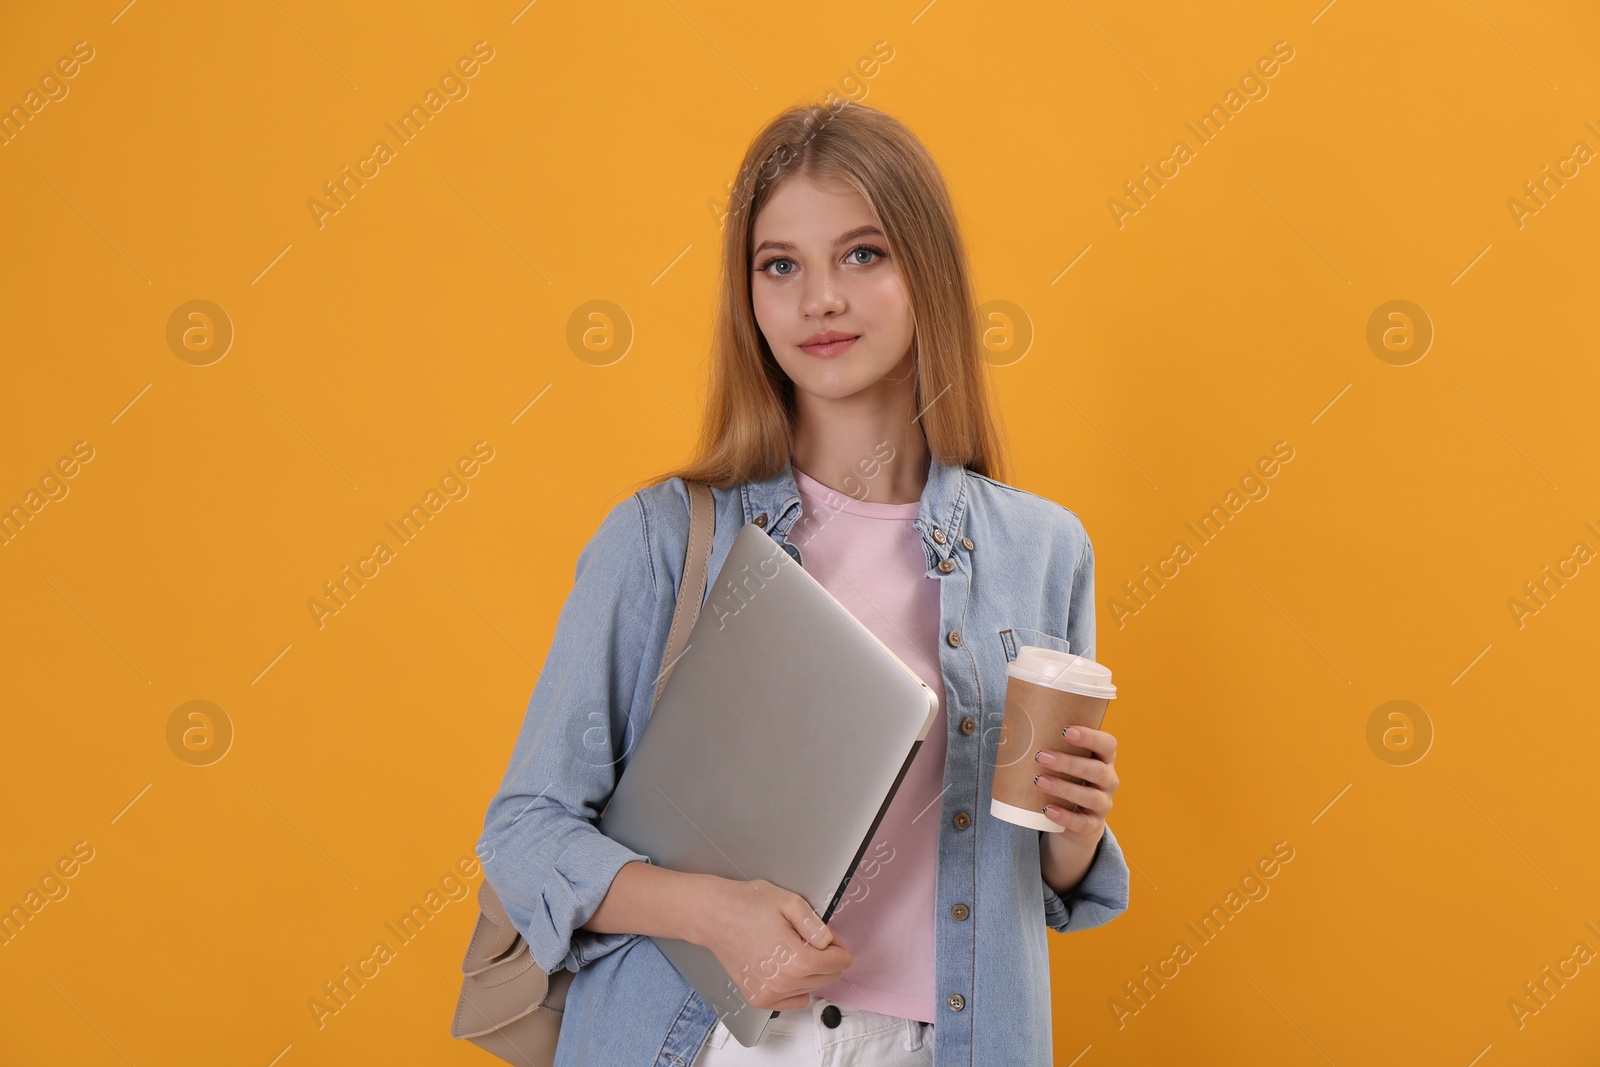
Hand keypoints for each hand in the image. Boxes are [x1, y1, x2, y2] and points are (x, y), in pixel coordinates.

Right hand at [696, 877, 852, 1011]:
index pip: (840, 962)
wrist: (714, 916)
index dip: (837, 944)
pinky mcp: (759, 999)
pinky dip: (796, 985)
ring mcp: (770, 994)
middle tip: (808, 937)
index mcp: (798, 961)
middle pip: (829, 977)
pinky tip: (784, 966)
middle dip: (826, 957)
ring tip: (790, 947)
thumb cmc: (748, 905)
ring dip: (810, 971)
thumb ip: (816, 925)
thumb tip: (829, 942)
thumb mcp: (790, 901)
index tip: (824, 934)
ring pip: (812, 987)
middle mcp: (785, 983)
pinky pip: (794, 999)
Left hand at [1033, 724, 1118, 838]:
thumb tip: (1010, 722)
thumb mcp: (1062, 761)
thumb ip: (1048, 744)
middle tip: (1041, 756)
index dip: (1090, 737)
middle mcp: (1108, 780)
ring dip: (1064, 788)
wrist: (1074, 818)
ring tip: (1039, 781)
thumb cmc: (1064, 777)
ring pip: (1091, 797)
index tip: (1066, 730)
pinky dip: (1065, 817)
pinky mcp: (1093, 825)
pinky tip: (1046, 810)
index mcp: (1103, 759)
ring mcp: (1103, 804)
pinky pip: (1083, 823)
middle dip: (1069, 763)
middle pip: (1097, 770)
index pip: (1108, 744)